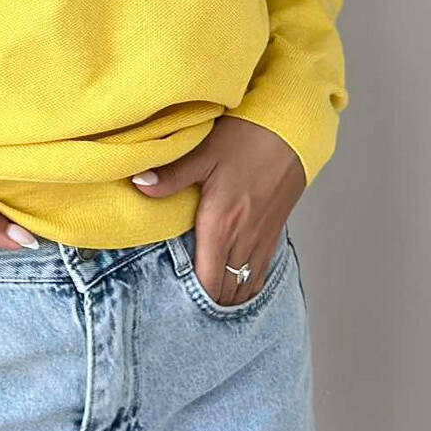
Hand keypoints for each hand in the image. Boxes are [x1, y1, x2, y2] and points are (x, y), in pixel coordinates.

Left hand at [128, 115, 305, 305]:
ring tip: (208, 295)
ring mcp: (262, 238)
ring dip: (227, 296)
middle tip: (185, 300)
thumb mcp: (203, 153)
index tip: (174, 297)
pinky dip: (246, 284)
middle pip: (226, 293)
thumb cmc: (246, 138)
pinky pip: (260, 274)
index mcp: (221, 225)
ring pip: (245, 288)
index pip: (207, 283)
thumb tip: (139, 184)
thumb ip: (171, 176)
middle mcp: (243, 240)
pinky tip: (234, 280)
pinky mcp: (275, 232)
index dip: (191, 296)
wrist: (290, 130)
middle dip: (207, 300)